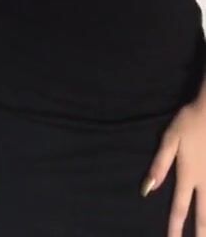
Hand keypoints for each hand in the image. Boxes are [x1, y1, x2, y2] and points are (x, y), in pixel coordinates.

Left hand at [142, 97, 205, 234]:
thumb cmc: (189, 122)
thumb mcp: (169, 140)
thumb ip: (160, 165)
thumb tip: (147, 189)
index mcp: (188, 175)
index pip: (179, 207)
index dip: (174, 227)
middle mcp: (205, 182)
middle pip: (202, 215)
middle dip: (199, 234)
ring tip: (205, 234)